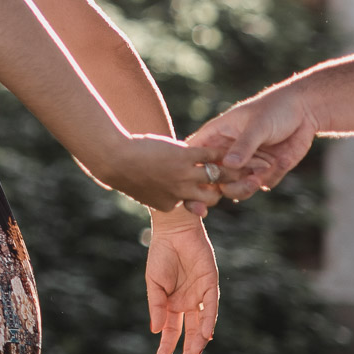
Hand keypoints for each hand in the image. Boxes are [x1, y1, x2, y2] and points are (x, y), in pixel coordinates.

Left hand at [87, 134, 240, 214]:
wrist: (114, 159)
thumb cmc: (120, 170)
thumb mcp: (138, 188)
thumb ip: (151, 191)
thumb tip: (149, 190)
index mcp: (168, 205)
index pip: (191, 202)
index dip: (198, 195)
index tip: (203, 188)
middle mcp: (180, 193)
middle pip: (211, 197)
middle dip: (221, 190)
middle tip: (232, 180)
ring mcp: (184, 175)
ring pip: (217, 177)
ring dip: (230, 171)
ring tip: (239, 165)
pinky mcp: (185, 157)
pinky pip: (209, 156)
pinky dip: (219, 153)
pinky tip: (224, 149)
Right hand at [146, 216, 217, 353]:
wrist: (173, 231)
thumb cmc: (161, 255)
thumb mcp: (154, 283)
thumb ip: (156, 305)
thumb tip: (156, 329)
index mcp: (172, 303)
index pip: (171, 330)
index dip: (166, 345)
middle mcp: (188, 302)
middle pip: (190, 332)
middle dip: (188, 351)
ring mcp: (200, 295)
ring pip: (202, 324)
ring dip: (198, 341)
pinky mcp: (210, 285)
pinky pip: (210, 307)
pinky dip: (208, 321)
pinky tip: (205, 334)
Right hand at [186, 88, 315, 202]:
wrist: (305, 111)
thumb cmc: (274, 109)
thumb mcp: (257, 125)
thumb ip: (243, 145)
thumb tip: (228, 165)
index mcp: (215, 136)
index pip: (193, 155)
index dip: (188, 169)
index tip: (194, 181)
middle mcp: (225, 153)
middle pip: (209, 179)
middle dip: (217, 188)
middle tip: (228, 188)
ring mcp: (244, 164)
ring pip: (232, 188)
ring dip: (242, 188)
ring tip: (257, 180)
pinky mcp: (263, 172)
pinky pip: (258, 186)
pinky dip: (266, 180)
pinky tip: (278, 162)